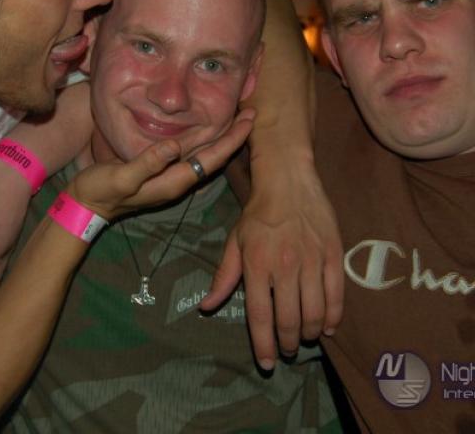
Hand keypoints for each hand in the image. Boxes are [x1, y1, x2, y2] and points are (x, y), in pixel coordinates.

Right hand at [68, 108, 255, 218]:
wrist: (85, 205)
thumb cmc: (101, 191)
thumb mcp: (122, 177)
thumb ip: (148, 163)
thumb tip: (174, 146)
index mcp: (174, 182)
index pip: (212, 159)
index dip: (232, 139)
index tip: (249, 119)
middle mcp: (177, 180)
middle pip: (214, 156)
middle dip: (233, 136)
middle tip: (251, 112)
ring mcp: (169, 176)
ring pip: (203, 154)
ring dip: (220, 136)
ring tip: (234, 118)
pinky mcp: (160, 170)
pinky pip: (189, 153)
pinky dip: (201, 138)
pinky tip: (202, 128)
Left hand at [200, 156, 342, 369]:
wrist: (288, 180)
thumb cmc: (257, 213)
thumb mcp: (234, 241)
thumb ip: (224, 276)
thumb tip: (206, 306)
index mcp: (256, 264)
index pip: (260, 315)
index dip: (263, 344)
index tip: (266, 363)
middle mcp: (285, 266)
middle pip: (289, 319)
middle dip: (287, 343)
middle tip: (287, 350)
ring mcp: (312, 260)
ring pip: (314, 312)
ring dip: (309, 333)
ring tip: (304, 338)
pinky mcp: (334, 254)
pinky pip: (336, 294)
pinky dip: (333, 316)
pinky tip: (328, 327)